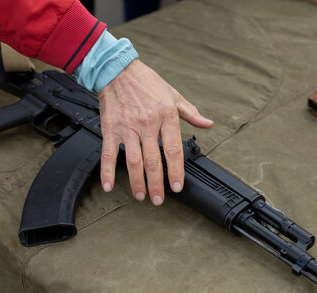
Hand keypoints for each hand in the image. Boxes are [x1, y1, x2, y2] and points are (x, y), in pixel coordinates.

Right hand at [98, 59, 213, 204]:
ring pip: (133, 161)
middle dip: (156, 184)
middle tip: (159, 199)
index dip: (176, 171)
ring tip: (140, 196)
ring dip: (137, 182)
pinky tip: (109, 186)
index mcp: (166, 116)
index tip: (177, 186)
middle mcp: (147, 124)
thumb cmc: (147, 82)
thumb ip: (191, 113)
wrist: (117, 70)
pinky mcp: (110, 128)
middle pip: (153, 161)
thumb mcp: (173, 95)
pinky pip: (108, 154)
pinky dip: (107, 172)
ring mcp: (128, 127)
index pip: (173, 150)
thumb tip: (208, 124)